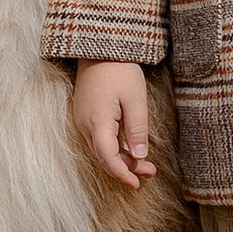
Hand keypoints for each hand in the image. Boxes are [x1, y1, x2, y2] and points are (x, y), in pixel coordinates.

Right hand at [72, 60, 156, 189]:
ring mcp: (82, 119)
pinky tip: (129, 149)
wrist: (99, 47)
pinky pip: (98, 139)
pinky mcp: (85, 114)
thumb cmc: (120, 69)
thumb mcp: (135, 99)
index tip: (137, 184)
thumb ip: (137, 130)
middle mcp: (85, 124)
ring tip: (145, 164)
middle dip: (126, 169)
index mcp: (97, 122)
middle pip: (103, 157)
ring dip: (121, 159)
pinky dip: (114, 148)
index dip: (122, 174)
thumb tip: (139, 157)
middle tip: (150, 173)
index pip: (107, 159)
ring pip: (100, 149)